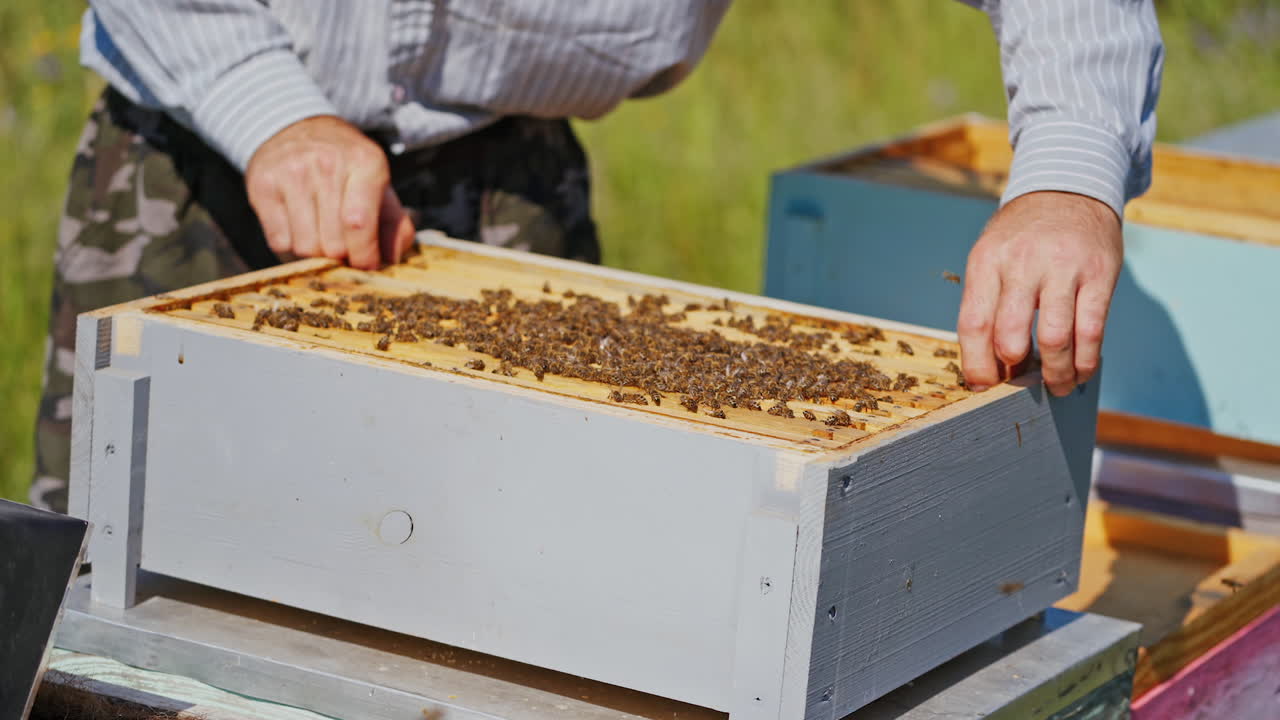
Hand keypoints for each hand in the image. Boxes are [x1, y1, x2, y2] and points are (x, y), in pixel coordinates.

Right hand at [245, 115, 414, 269]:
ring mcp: (292, 173)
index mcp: (365, 163)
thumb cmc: (345, 166)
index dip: (364, 256)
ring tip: (320, 234)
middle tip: (342, 246)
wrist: (296, 128)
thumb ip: (395, 224)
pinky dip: (289, 245)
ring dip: (315, 252)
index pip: (359, 225)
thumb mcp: (379, 185)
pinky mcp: (263, 185)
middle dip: (341, 255)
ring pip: (305, 247)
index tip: (365, 265)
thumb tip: (392, 260)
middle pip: (333, 243)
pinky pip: (279, 241)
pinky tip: (297, 226)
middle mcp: (328, 164)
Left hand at [957, 191, 1121, 396]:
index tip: (983, 387)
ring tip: (1057, 386)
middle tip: (1021, 385)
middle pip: (1010, 335)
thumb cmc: (1023, 237)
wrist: (1068, 189)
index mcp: (987, 261)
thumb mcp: (992, 256)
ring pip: (1055, 338)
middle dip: (1014, 371)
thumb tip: (991, 368)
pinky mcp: (1100, 273)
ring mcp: (1063, 267)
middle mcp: (1022, 263)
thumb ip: (988, 305)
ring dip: (1056, 374)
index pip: (974, 323)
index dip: (977, 364)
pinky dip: (1087, 360)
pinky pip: (1092, 329)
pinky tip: (1082, 371)